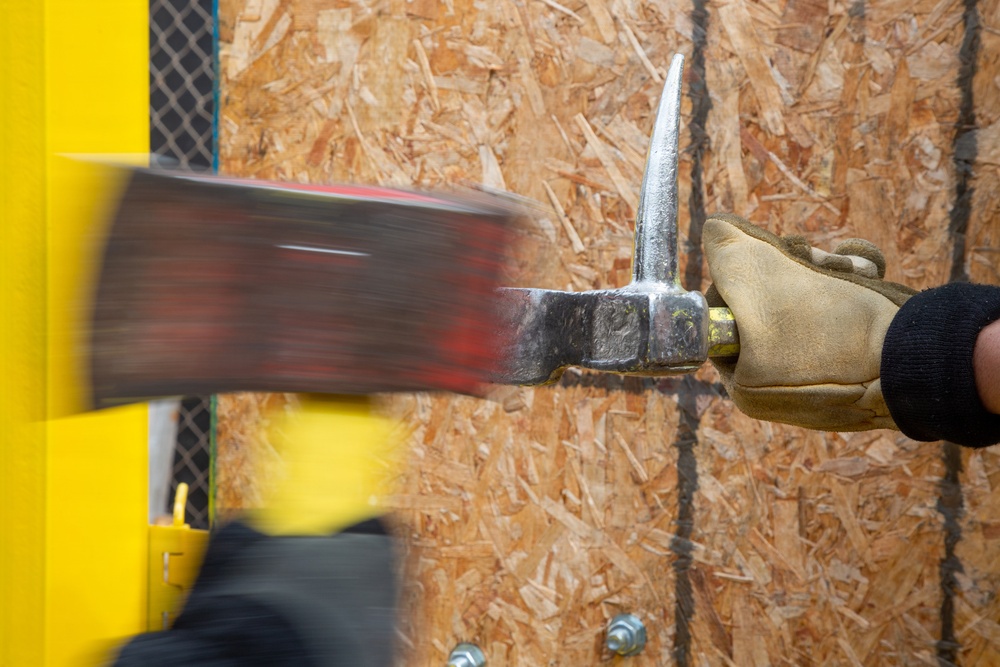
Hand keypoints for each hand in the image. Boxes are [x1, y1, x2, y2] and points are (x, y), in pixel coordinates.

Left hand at [703, 214, 914, 430]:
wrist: (918, 357)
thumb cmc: (830, 325)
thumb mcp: (757, 273)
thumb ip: (723, 249)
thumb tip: (714, 230)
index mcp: (744, 386)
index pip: (725, 314)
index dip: (745, 276)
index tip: (772, 256)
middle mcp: (777, 391)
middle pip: (769, 304)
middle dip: (798, 268)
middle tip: (820, 258)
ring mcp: (821, 380)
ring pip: (809, 300)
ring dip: (831, 270)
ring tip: (855, 268)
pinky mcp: (859, 366)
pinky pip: (844, 314)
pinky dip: (856, 285)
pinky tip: (867, 272)